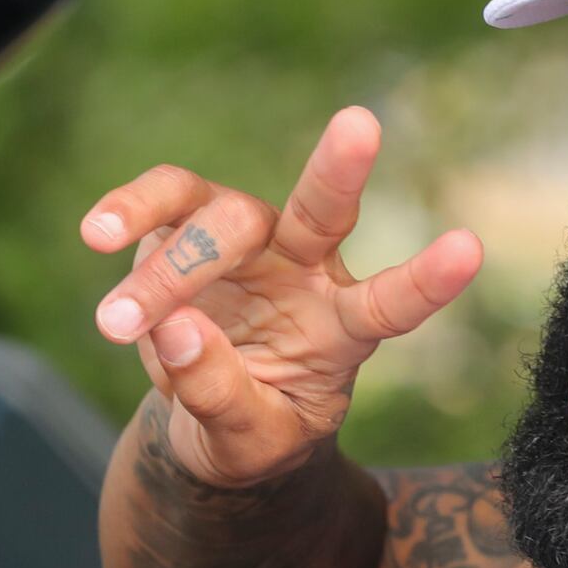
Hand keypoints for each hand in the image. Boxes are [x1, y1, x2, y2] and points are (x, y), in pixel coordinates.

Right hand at [81, 107, 482, 488]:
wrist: (207, 417)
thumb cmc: (250, 434)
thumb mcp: (246, 443)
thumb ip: (219, 394)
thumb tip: (177, 330)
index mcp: (343, 330)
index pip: (391, 303)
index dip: (428, 280)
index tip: (470, 248)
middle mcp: (307, 270)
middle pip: (324, 212)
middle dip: (341, 170)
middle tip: (360, 123)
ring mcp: (250, 241)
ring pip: (222, 220)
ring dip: (169, 269)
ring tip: (117, 326)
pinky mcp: (190, 225)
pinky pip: (164, 202)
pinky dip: (130, 211)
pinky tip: (97, 232)